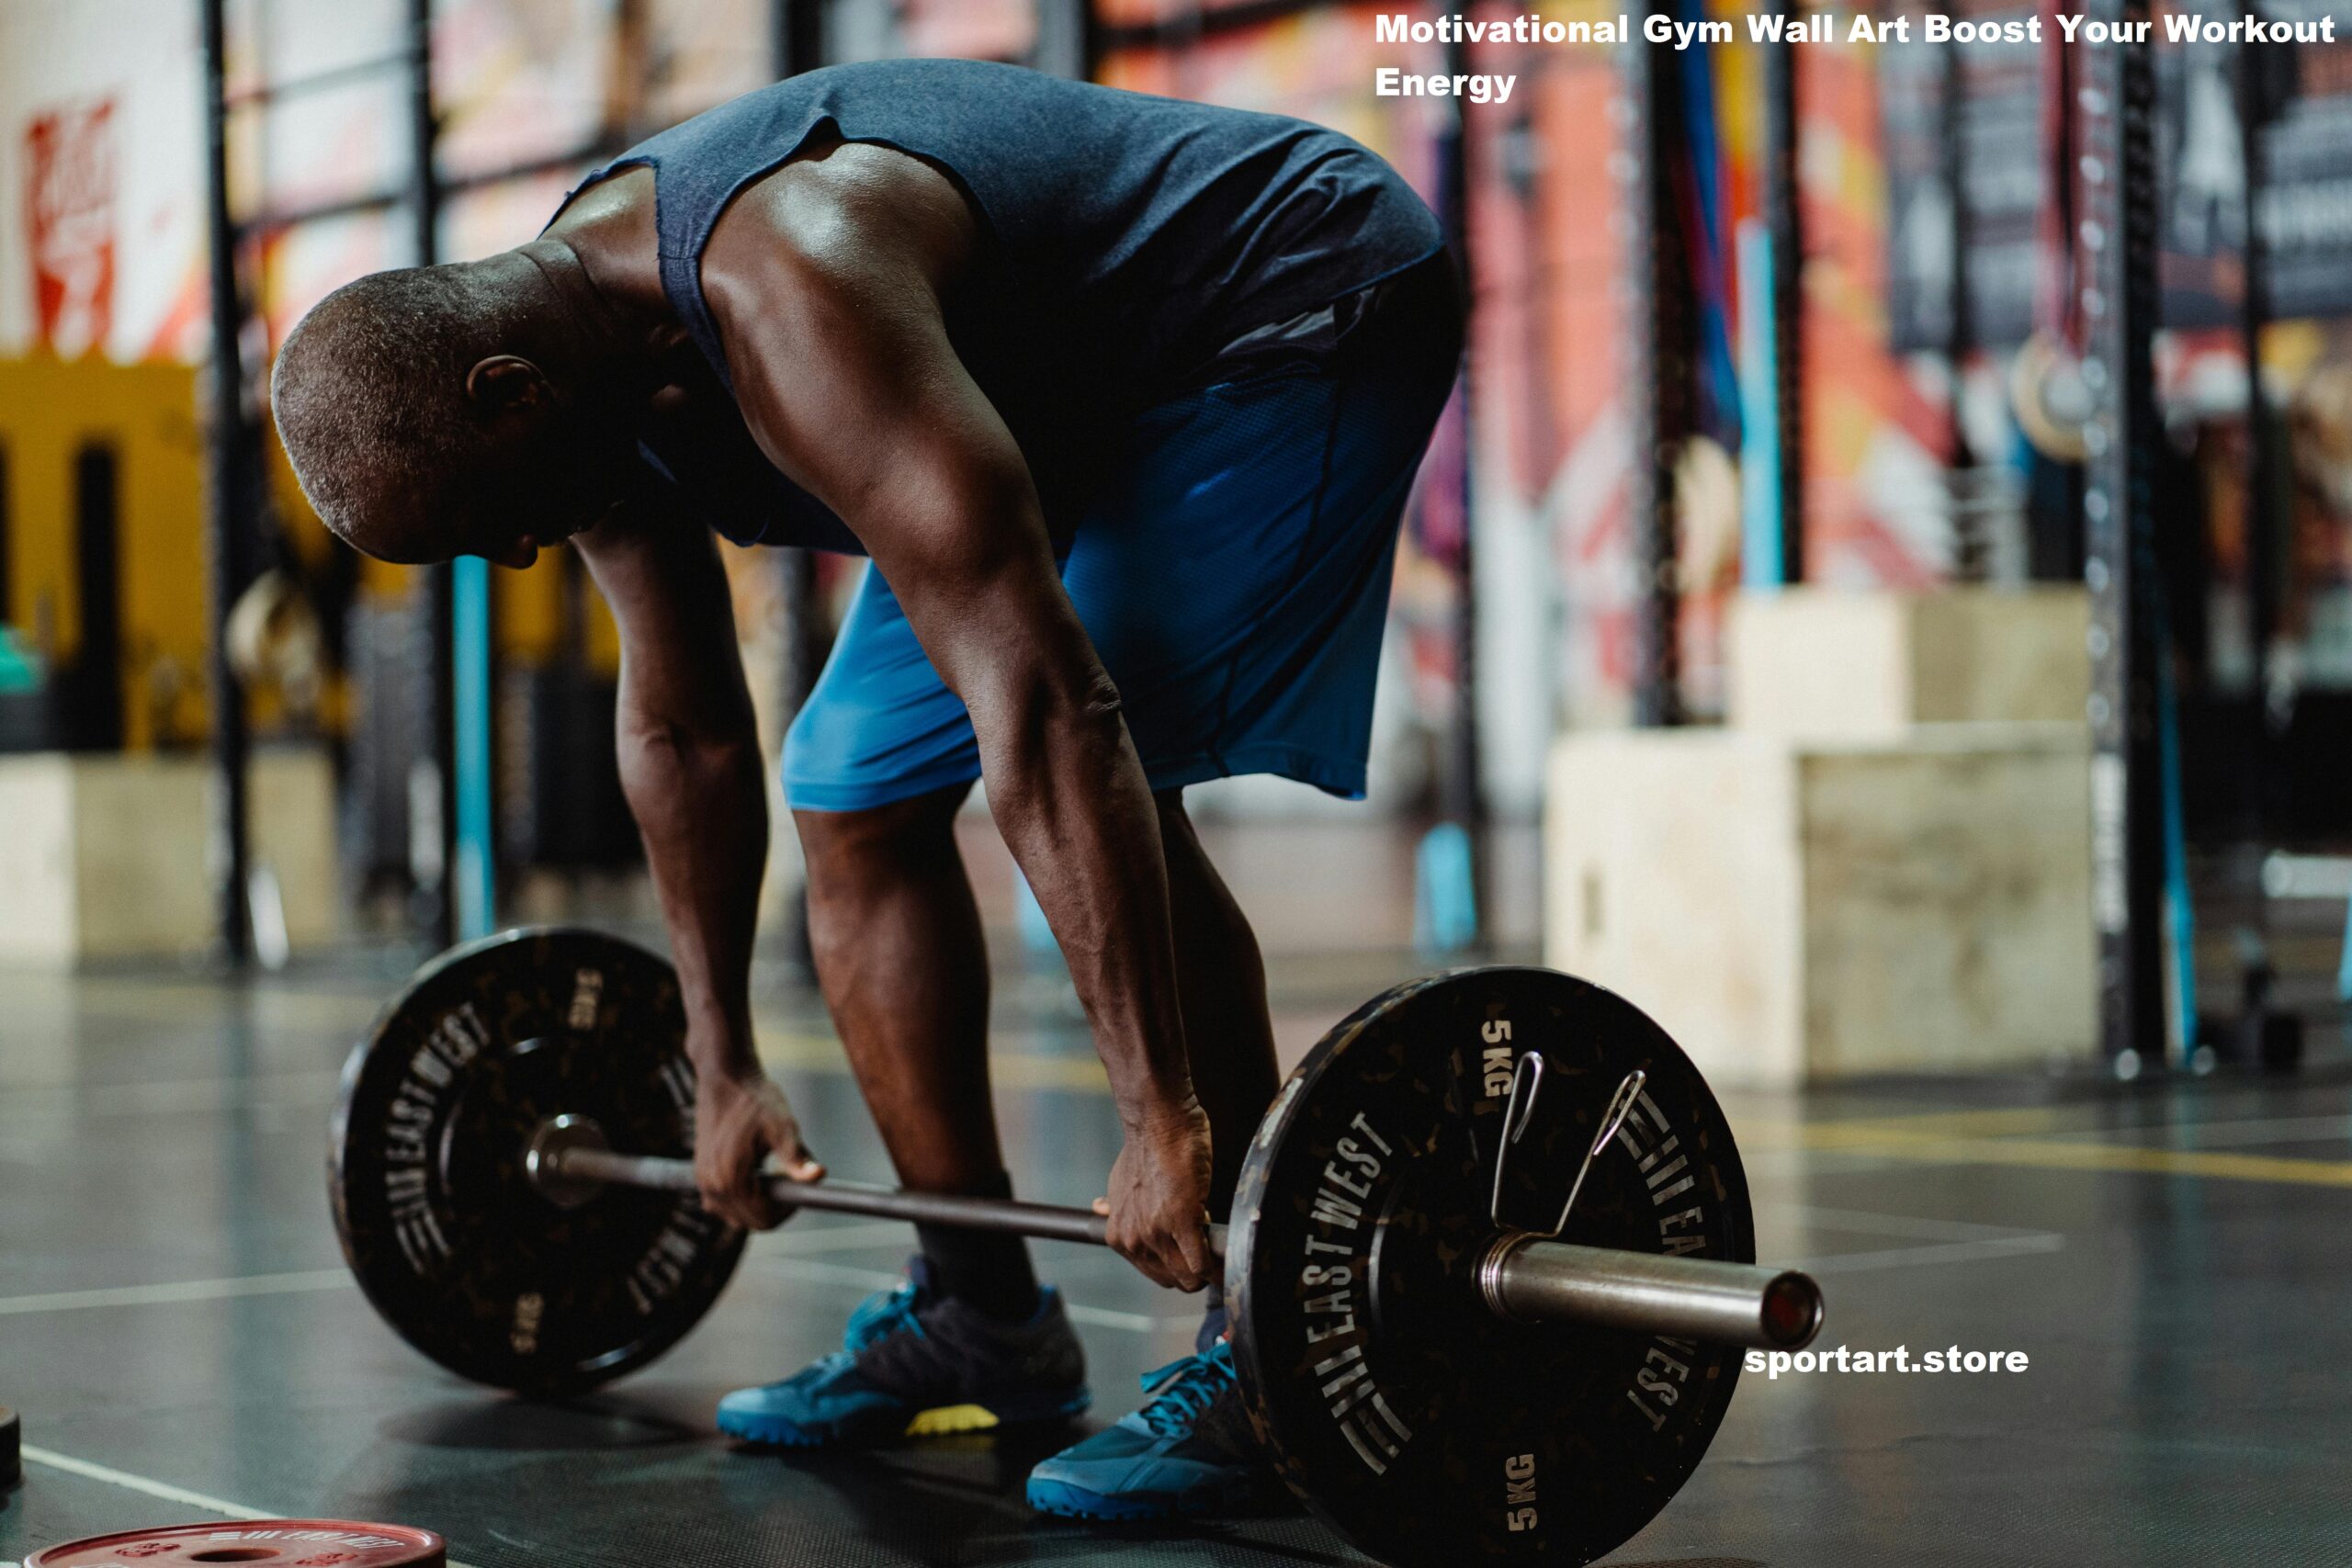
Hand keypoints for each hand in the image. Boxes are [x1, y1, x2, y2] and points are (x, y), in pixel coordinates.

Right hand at [692, 1054, 823, 1230]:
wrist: (726, 1077)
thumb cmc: (755, 1098)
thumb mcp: (782, 1126)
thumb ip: (797, 1157)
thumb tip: (818, 1176)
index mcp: (731, 1178)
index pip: (764, 1219)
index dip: (788, 1210)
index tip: (800, 1186)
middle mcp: (711, 1185)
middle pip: (749, 1221)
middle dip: (774, 1207)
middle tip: (791, 1177)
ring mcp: (703, 1181)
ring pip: (736, 1214)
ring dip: (758, 1202)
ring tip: (774, 1170)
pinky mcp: (701, 1174)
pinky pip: (724, 1202)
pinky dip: (743, 1196)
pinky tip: (757, 1172)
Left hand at [1095, 1098, 1214, 1289]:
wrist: (1158, 1123)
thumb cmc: (1144, 1147)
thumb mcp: (1118, 1183)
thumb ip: (1115, 1205)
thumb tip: (1101, 1207)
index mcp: (1119, 1235)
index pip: (1155, 1273)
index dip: (1177, 1264)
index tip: (1190, 1252)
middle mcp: (1134, 1240)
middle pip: (1174, 1279)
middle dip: (1194, 1270)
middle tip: (1208, 1248)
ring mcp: (1157, 1234)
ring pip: (1190, 1277)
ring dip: (1208, 1269)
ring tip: (1219, 1247)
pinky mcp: (1183, 1222)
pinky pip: (1203, 1262)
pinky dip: (1217, 1263)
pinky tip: (1225, 1250)